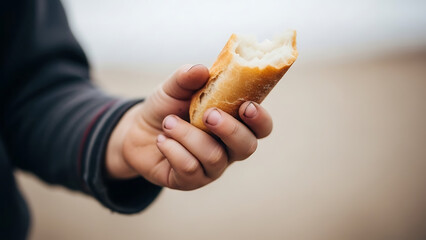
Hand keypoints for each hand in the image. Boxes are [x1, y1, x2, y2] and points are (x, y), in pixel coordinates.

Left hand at [105, 64, 272, 189]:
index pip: (261, 127)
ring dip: (187, 136)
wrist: (137, 131)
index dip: (260, 119)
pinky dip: (173, 150)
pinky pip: (190, 169)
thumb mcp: (173, 88)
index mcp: (234, 122)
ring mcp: (211, 167)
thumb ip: (187, 77)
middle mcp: (228, 148)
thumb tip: (200, 70)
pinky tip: (162, 140)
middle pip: (247, 146)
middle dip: (229, 129)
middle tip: (207, 114)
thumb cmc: (166, 108)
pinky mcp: (191, 181)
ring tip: (167, 122)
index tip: (246, 106)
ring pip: (214, 157)